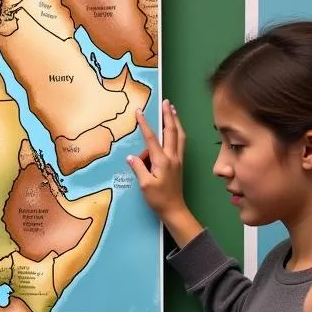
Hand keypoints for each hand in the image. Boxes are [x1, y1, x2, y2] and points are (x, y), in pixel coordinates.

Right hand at [127, 100, 201, 248]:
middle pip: (171, 131)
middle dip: (168, 115)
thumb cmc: (159, 199)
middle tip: (166, 101)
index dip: (145, 124)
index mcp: (162, 161)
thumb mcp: (145, 185)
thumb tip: (131, 157)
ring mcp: (178, 159)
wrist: (174, 209)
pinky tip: (175, 129)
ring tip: (173, 109)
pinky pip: (180, 143)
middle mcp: (172, 157)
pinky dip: (178, 132)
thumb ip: (139, 168)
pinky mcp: (179, 163)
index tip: (139, 112)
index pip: (152, 138)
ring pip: (179, 135)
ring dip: (176, 121)